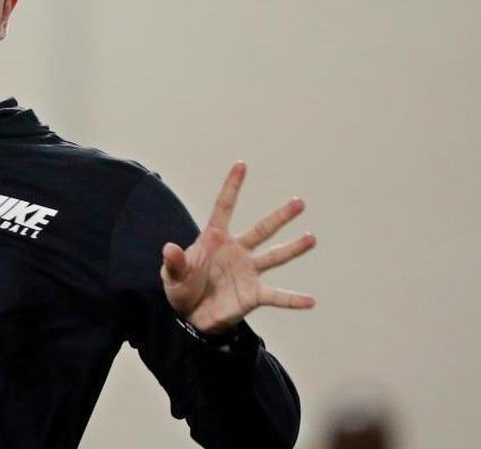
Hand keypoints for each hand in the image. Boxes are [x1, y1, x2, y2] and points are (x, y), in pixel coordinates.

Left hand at [161, 161, 315, 333]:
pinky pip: (277, 296)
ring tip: (310, 238)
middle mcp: (236, 251)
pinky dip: (293, 299)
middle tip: (299, 202)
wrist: (191, 316)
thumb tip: (169, 248)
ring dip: (293, 248)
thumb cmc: (182, 288)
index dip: (232, 187)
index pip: (224, 207)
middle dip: (280, 216)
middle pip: (262, 229)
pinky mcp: (253, 294)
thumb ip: (174, 262)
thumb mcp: (173, 274)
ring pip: (274, 256)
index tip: (241, 165)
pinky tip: (310, 301)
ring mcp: (247, 271)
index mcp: (215, 239)